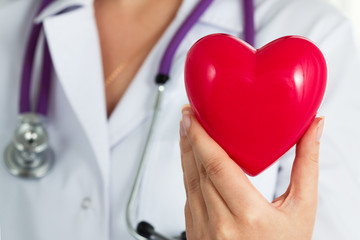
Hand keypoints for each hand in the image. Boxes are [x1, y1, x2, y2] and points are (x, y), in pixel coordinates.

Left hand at [179, 105, 323, 239]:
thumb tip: (313, 130)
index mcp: (248, 216)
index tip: (192, 117)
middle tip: (188, 114)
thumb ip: (306, 166)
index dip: (200, 138)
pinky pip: (187, 195)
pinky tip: (192, 160)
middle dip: (190, 138)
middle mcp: (220, 223)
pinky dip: (188, 173)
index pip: (216, 167)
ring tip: (186, 129)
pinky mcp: (195, 230)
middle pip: (198, 170)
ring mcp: (203, 228)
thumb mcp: (302, 210)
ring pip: (188, 181)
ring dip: (186, 152)